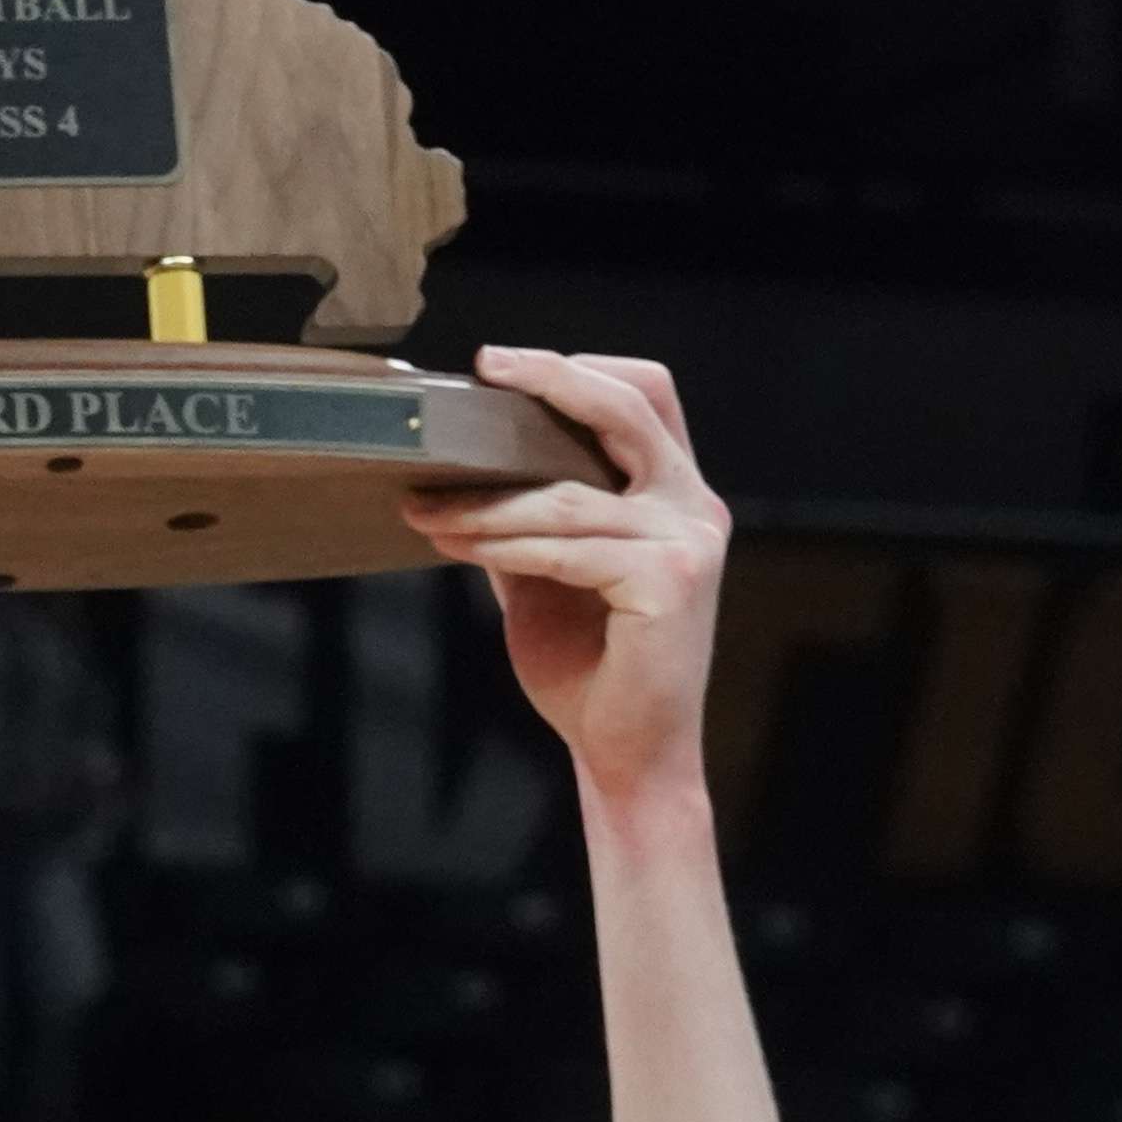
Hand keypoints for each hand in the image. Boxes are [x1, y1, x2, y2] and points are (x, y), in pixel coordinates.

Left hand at [403, 347, 724, 802]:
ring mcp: (689, 541)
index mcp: (674, 495)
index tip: (502, 366)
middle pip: (628, 407)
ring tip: (428, 508)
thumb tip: (464, 472)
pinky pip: (567, 546)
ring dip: (487, 501)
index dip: (579, 370)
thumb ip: (528, 520)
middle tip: (480, 372)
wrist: (626, 755)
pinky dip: (505, 543)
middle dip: (548, 380)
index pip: (646, 397)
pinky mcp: (671, 580)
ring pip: (569, 496)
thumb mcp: (549, 576)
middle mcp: (694, 506)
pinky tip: (456, 542)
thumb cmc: (590, 670)